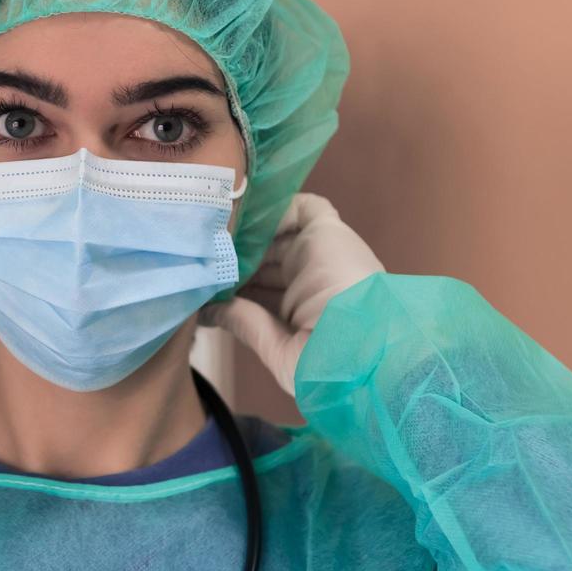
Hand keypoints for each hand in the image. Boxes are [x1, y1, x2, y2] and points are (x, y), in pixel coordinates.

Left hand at [202, 193, 383, 395]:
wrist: (366, 346)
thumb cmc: (329, 363)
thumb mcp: (279, 351)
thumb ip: (245, 323)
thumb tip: (208, 312)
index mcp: (304, 313)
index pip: (262, 290)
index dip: (235, 285)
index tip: (207, 283)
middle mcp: (311, 280)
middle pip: (265, 260)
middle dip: (235, 260)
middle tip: (205, 260)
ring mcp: (320, 255)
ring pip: (277, 233)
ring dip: (247, 235)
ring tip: (216, 240)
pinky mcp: (329, 232)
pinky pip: (302, 207)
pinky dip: (273, 208)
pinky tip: (244, 225)